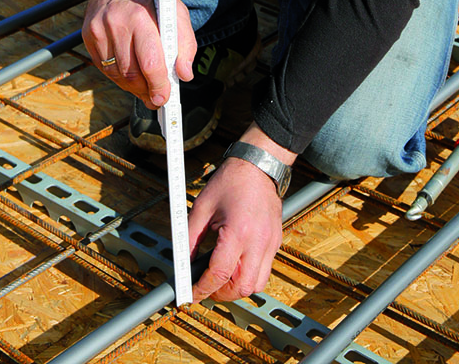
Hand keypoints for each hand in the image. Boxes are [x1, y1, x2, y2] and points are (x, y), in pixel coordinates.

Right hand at [70, 0, 195, 107]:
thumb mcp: (176, 12)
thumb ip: (185, 44)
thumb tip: (184, 74)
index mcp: (141, 17)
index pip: (149, 63)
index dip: (158, 86)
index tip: (165, 98)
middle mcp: (116, 24)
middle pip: (131, 73)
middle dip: (146, 90)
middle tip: (157, 97)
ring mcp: (98, 31)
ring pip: (116, 75)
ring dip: (133, 86)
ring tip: (146, 86)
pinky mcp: (88, 36)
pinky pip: (104, 68)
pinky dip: (119, 76)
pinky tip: (130, 72)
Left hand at [188, 126, 295, 301]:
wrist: (258, 164)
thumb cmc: (231, 181)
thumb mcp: (202, 206)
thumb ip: (189, 237)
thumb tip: (182, 261)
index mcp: (238, 232)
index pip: (219, 274)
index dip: (202, 289)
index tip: (191, 294)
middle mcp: (258, 242)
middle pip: (241, 287)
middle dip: (221, 293)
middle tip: (206, 285)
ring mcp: (270, 243)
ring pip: (256, 285)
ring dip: (237, 287)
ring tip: (222, 275)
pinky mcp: (276, 242)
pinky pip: (264, 271)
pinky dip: (249, 275)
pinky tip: (236, 263)